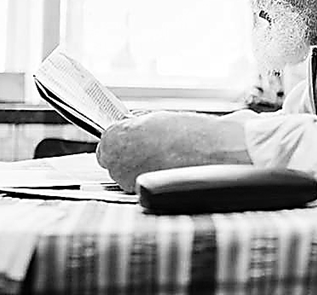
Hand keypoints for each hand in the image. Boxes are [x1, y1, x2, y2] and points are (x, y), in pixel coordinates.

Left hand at [96, 110, 250, 192]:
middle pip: (114, 162)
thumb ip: (134, 128)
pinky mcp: (144, 197)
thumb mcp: (155, 119)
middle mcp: (115, 164)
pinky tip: (168, 171)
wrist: (211, 153)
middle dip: (129, 155)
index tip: (133, 139)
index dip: (121, 141)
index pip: (105, 143)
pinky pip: (142, 188)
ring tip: (165, 159)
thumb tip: (130, 132)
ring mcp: (129, 183)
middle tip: (153, 147)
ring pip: (127, 176)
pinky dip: (153, 181)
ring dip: (140, 169)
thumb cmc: (187, 133)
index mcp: (113, 139)